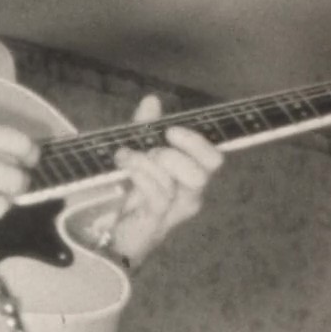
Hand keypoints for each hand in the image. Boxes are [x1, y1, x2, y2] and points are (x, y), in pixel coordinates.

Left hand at [109, 95, 222, 266]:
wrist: (116, 232)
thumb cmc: (134, 191)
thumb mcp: (139, 153)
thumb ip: (146, 127)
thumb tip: (152, 99)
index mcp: (192, 175)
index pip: (214, 158)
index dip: (196, 141)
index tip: (171, 130)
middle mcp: (190, 194)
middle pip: (204, 172)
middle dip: (175, 154)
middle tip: (152, 150)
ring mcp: (175, 210)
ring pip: (176, 181)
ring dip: (147, 161)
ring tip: (125, 156)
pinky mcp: (156, 221)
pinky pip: (157, 195)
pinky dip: (140, 174)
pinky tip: (124, 168)